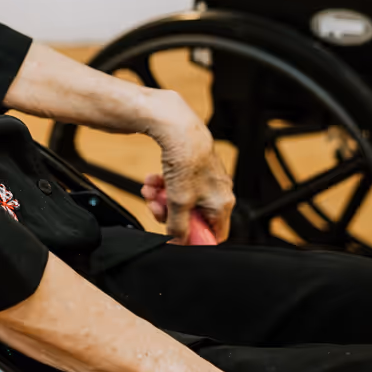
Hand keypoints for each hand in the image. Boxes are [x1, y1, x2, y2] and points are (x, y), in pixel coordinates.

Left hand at [140, 91, 233, 242]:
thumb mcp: (179, 202)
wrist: (180, 129)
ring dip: (161, 199)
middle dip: (169, 213)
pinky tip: (152, 180)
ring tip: (149, 191)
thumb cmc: (187, 161)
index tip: (176, 236)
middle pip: (192, 217)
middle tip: (155, 208)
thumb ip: (178, 227)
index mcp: (222, 204)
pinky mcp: (194, 169)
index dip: (195, 239)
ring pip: (181, 200)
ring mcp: (206, 180)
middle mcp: (218, 192)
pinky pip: (178, 185)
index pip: (214, 234)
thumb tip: (177, 242)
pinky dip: (163, 185)